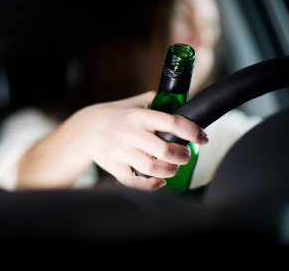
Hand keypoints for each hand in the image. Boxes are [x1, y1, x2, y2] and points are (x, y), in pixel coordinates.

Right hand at [67, 91, 208, 190]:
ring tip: (173, 167)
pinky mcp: (114, 166)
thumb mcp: (136, 103)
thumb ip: (159, 102)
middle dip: (183, 156)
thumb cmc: (116, 115)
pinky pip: (135, 182)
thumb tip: (185, 103)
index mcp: (140, 116)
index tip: (202, 138)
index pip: (173, 123)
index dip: (192, 132)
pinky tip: (159, 181)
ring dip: (170, 171)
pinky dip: (151, 186)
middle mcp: (131, 133)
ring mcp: (121, 152)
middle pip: (166, 150)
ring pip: (153, 169)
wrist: (86, 128)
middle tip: (185, 155)